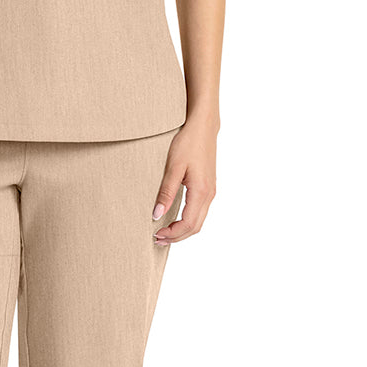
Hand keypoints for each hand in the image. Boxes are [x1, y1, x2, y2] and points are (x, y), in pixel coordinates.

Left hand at [152, 117, 217, 243]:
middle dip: (176, 237)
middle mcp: (209, 195)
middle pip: (195, 227)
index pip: (188, 224)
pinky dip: (187, 221)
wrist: (203, 127)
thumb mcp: (173, 167)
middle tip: (157, 239)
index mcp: (201, 191)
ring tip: (163, 232)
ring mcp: (211, 191)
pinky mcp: (208, 187)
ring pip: (198, 221)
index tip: (156, 234)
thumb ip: (166, 193)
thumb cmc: (188, 143)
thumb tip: (156, 215)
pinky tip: (174, 219)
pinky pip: (199, 212)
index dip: (172, 233)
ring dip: (182, 231)